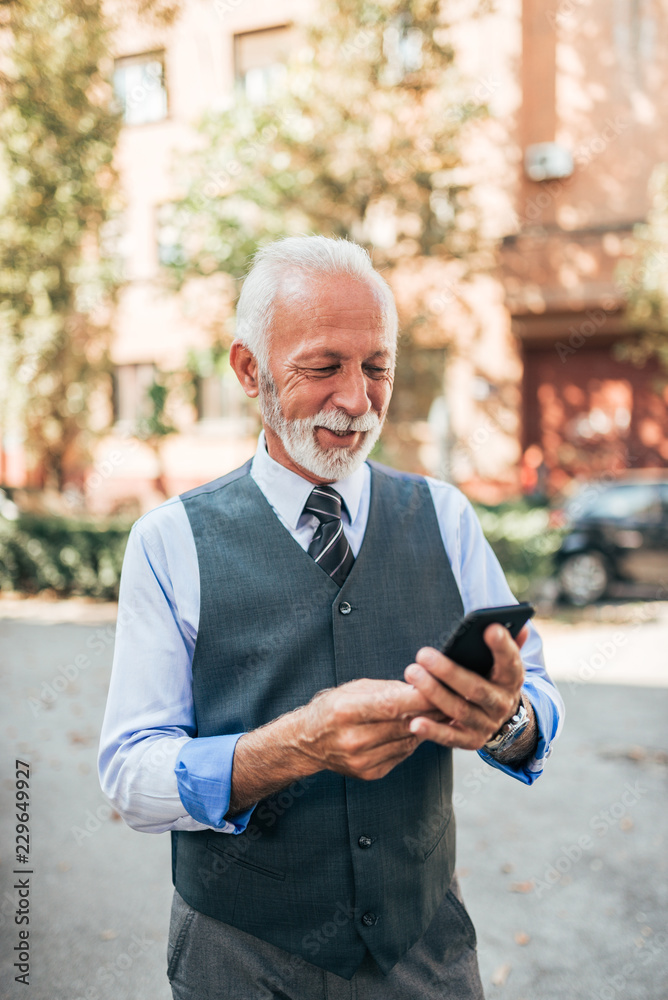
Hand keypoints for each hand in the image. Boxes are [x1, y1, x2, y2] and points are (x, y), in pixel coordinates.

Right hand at [294, 677, 448, 780]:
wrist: (308, 742)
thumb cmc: (332, 708)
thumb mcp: (354, 689)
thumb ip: (388, 689)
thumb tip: (422, 688)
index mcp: (345, 711)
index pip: (392, 704)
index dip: (420, 698)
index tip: (443, 688)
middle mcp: (353, 739)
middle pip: (403, 724)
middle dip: (432, 712)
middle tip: (453, 700)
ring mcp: (361, 760)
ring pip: (408, 741)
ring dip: (427, 727)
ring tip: (441, 713)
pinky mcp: (370, 773)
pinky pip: (402, 754)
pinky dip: (413, 740)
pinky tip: (417, 729)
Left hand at [402, 624, 529, 749]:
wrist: (500, 719)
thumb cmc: (493, 679)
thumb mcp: (504, 663)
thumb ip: (510, 643)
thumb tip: (522, 625)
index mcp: (511, 679)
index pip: (510, 661)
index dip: (502, 646)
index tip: (490, 628)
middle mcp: (502, 703)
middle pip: (476, 688)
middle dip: (448, 671)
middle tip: (423, 654)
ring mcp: (487, 724)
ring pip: (459, 709)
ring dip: (434, 693)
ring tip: (413, 673)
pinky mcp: (471, 741)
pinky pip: (449, 737)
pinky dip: (432, 730)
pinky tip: (414, 722)